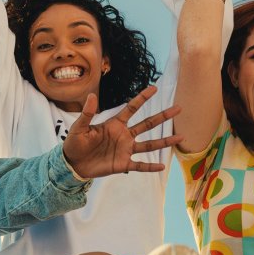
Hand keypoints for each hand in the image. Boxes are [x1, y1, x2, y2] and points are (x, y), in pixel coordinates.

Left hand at [59, 85, 182, 178]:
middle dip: (163, 116)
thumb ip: (87, 113)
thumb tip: (91, 95)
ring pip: (149, 145)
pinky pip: (140, 165)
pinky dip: (150, 166)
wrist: (72, 164)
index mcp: (115, 124)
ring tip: (180, 137)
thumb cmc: (74, 143)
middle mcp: (124, 135)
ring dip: (164, 141)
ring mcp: (125, 150)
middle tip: (178, 108)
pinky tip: (162, 166)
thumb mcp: (79, 127)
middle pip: (147, 124)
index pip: (131, 108)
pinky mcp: (123, 164)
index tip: (154, 88)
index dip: (142, 98)